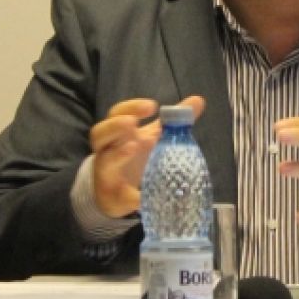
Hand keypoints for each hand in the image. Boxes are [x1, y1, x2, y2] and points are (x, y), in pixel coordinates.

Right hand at [89, 96, 205, 217]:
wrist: (116, 190)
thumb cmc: (135, 155)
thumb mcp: (154, 136)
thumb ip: (173, 121)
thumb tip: (198, 100)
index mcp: (121, 132)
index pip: (118, 113)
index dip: (132, 107)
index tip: (153, 106)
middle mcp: (108, 149)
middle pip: (100, 133)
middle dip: (115, 125)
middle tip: (132, 123)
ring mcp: (107, 172)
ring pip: (104, 161)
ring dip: (117, 154)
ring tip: (133, 147)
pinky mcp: (112, 195)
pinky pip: (119, 195)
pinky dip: (130, 197)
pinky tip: (142, 198)